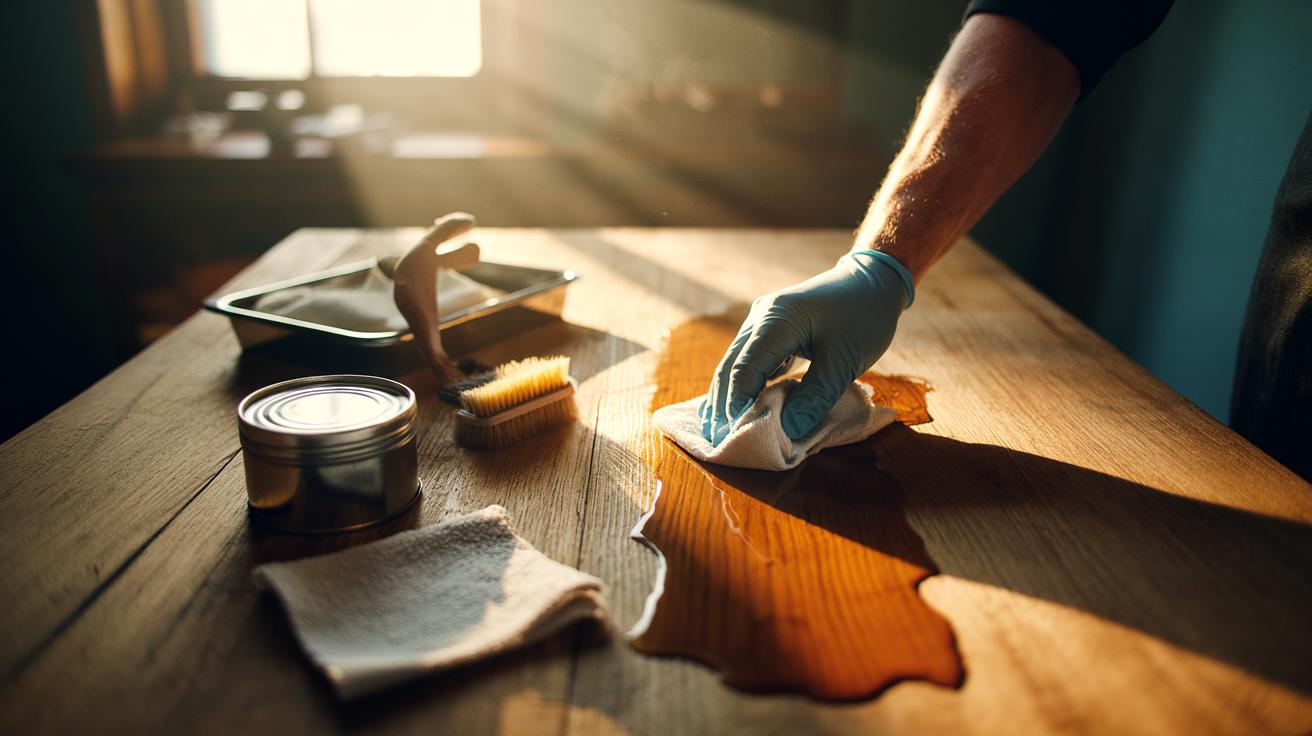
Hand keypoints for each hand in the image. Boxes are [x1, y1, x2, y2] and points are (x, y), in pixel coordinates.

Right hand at [700, 250, 914, 444]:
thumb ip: (814, 397)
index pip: (744, 370)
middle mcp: (760, 318)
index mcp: (776, 321)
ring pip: (736, 364)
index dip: (737, 406)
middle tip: (720, 443)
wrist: (874, 280)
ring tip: (726, 432)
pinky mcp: (770, 329)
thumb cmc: (863, 317)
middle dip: (723, 406)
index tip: (737, 438)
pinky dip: (745, 385)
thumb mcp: (844, 362)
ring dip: (730, 397)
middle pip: (730, 367)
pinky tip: (743, 407)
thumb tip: (787, 430)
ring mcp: (762, 321)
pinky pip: (749, 360)